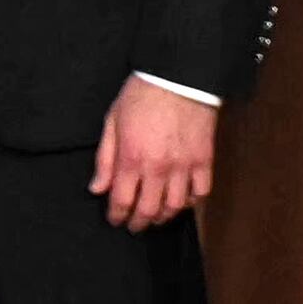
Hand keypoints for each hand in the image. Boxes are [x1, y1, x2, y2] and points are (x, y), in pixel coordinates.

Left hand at [95, 75, 217, 230]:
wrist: (179, 77)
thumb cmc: (141, 96)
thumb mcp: (112, 123)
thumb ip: (105, 159)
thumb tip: (97, 187)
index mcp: (132, 158)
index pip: (122, 200)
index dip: (117, 215)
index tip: (115, 220)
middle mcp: (158, 167)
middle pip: (149, 209)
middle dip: (139, 222)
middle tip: (134, 226)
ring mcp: (184, 165)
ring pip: (176, 205)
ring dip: (164, 216)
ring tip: (156, 217)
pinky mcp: (205, 159)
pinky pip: (202, 190)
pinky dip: (192, 201)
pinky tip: (183, 201)